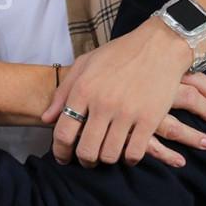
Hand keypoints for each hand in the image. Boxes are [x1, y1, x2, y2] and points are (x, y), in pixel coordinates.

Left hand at [42, 17, 205, 166]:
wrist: (160, 45)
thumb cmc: (119, 53)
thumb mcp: (85, 64)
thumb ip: (63, 91)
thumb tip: (46, 119)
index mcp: (83, 89)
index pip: (63, 132)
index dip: (60, 151)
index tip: (63, 157)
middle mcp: (103, 103)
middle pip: (86, 150)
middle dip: (84, 160)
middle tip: (88, 159)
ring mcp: (127, 113)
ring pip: (109, 155)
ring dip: (106, 159)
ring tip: (107, 154)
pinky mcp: (150, 119)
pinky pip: (134, 153)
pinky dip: (129, 158)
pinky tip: (128, 152)